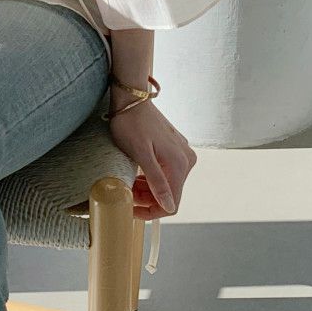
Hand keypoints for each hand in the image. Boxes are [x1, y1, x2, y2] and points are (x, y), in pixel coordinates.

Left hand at [107, 97, 196, 219]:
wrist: (131, 98)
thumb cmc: (131, 123)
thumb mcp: (140, 154)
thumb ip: (157, 181)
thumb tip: (170, 207)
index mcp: (180, 164)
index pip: (171, 204)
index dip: (151, 212)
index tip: (131, 210)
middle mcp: (186, 159)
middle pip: (169, 194)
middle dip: (147, 199)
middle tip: (125, 194)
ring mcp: (181, 153)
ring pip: (166, 183)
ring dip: (147, 189)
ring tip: (127, 185)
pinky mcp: (174, 148)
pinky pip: (165, 171)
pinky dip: (150, 178)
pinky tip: (135, 175)